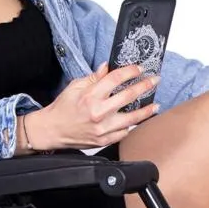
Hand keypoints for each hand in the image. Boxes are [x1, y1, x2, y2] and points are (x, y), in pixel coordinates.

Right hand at [26, 61, 159, 150]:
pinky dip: (131, 125)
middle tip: (155, 80)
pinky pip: (124, 133)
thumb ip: (94, 78)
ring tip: (155, 105)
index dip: (130, 72)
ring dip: (146, 110)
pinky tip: (136, 120)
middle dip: (144, 86)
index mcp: (90, 96)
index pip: (115, 79)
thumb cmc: (63, 108)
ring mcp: (103, 128)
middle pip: (128, 96)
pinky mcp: (104, 140)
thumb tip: (108, 67)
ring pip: (132, 118)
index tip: (139, 69)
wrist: (52, 130)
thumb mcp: (75, 87)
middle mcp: (99, 112)